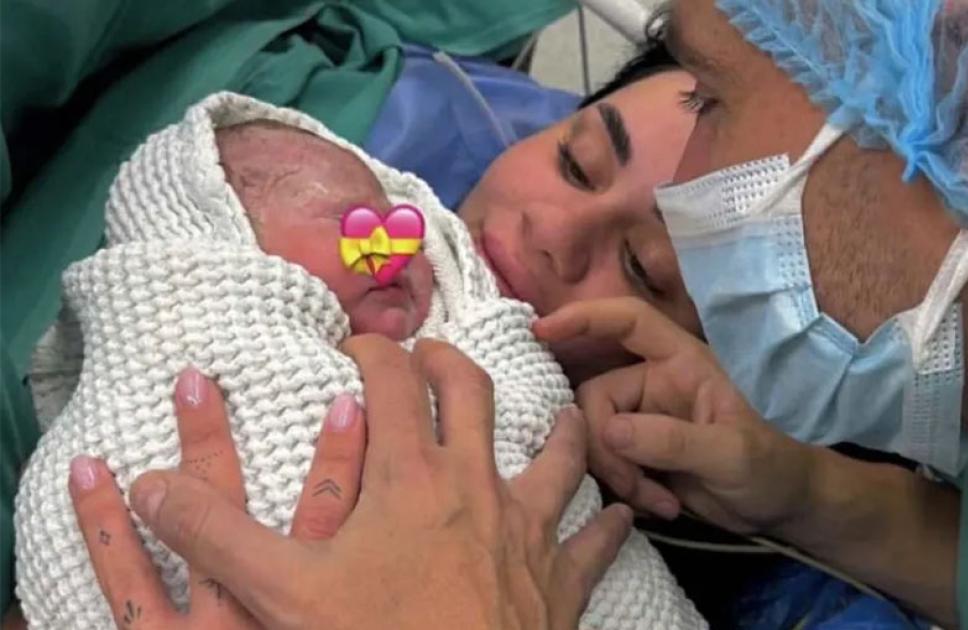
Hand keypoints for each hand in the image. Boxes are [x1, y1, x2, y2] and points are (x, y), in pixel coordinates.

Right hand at [89, 337, 631, 629]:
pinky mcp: (561, 581)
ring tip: (560, 413)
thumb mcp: (282, 591)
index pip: (391, 384)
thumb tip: (148, 484)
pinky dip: (606, 526)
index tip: (355, 342)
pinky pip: (594, 543)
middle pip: (473, 396)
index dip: (372, 352)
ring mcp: (528, 530)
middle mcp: (477, 486)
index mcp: (410, 476)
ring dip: (557, 429)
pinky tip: (621, 515)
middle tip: (433, 357)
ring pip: (555, 456)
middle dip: (451, 365)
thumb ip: (214, 534)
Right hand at [535, 297, 815, 535]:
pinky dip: (623, 489)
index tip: (540, 331)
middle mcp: (652, 383)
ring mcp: (639, 418)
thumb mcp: (729, 454)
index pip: (627, 322)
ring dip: (617, 475)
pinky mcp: (633, 453)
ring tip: (658, 501)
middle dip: (606, 447)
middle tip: (635, 486)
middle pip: (594, 396)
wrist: (775, 507)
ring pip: (593, 436)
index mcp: (679, 362)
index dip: (584, 318)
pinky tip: (658, 506)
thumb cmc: (766, 467)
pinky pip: (602, 463)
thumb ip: (672, 440)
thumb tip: (610, 429)